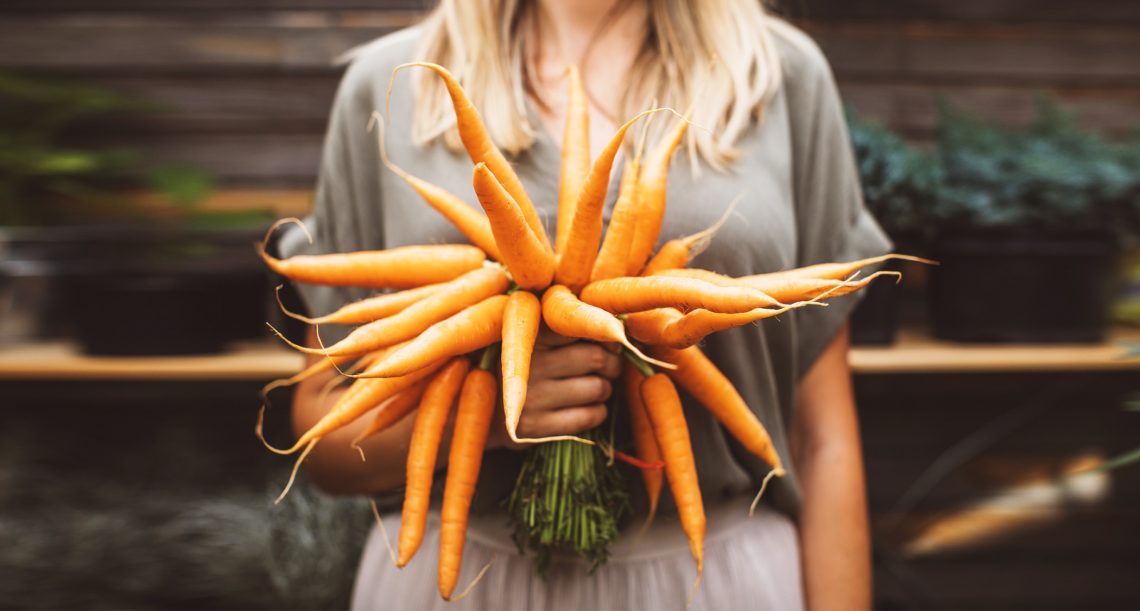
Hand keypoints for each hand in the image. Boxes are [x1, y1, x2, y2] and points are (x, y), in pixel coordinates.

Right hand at [487, 326, 622, 448]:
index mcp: (529, 335)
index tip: (607, 343)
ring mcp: (531, 398)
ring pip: (598, 387)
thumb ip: (569, 329)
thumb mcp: (535, 340)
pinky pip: (589, 416)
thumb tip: (619, 330)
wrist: (486, 412)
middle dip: (611, 364)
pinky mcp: (536, 428)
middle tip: (607, 367)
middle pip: (596, 358)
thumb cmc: (526, 368)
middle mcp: (529, 364)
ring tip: (594, 388)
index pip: (582, 328)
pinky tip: (587, 407)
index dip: (604, 336)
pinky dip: (598, 412)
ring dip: (605, 389)